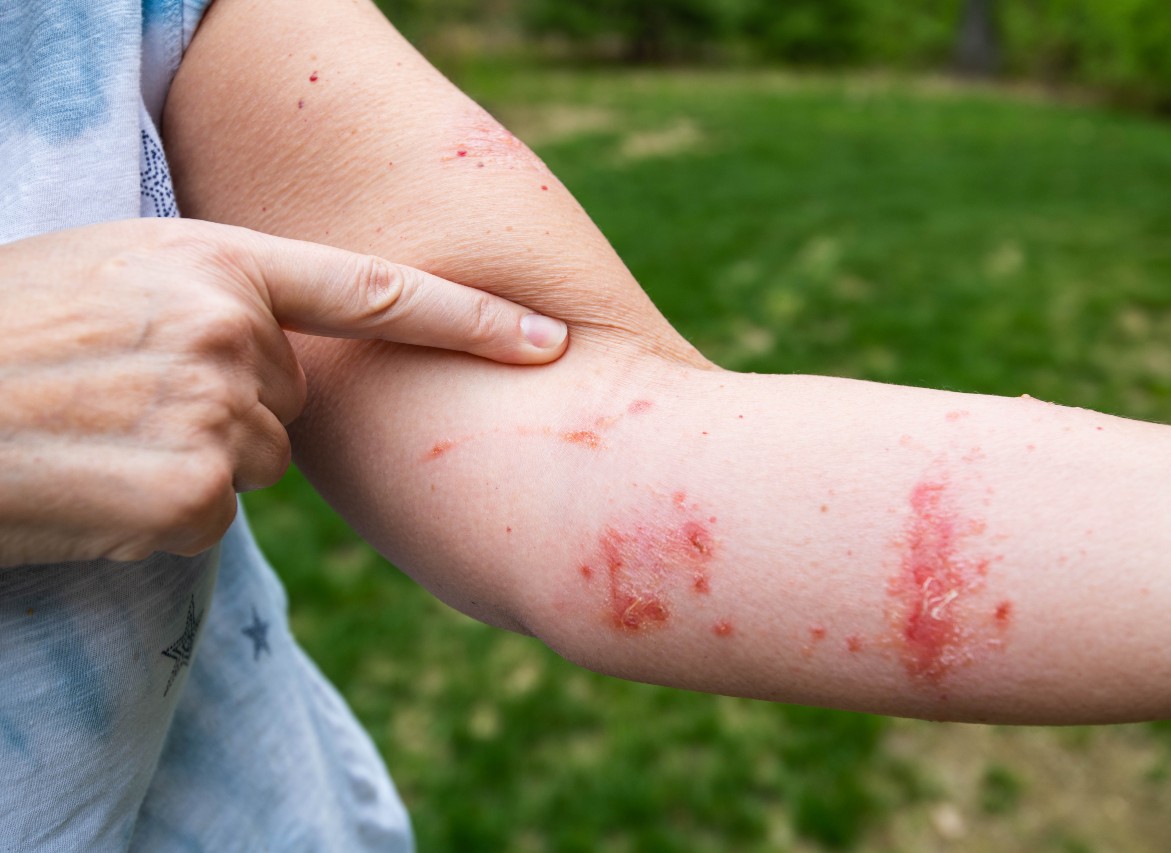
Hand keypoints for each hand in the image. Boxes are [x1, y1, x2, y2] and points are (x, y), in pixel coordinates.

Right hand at [0, 218, 567, 565]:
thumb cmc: (6, 330)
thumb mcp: (117, 270)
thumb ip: (219, 299)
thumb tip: (282, 361)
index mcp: (217, 262)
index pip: (377, 291)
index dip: (472, 318)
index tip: (547, 340)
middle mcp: (232, 332)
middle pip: (296, 403)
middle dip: (236, 410)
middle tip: (133, 398)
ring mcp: (215, 415)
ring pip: (257, 464)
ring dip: (197, 464)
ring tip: (104, 435)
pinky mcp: (190, 497)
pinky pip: (212, 518)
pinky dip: (164, 515)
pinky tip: (96, 485)